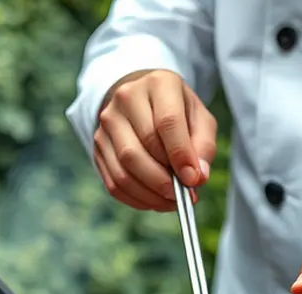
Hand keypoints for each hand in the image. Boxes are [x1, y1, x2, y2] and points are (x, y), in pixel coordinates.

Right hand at [94, 69, 216, 210]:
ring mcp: (107, 122)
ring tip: (170, 200)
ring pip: (124, 169)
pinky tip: (154, 200)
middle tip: (182, 196)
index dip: (180, 155)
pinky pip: (114, 182)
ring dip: (149, 193)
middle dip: (163, 181)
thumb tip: (196, 178)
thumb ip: (203, 146)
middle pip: (139, 150)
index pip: (167, 122)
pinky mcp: (97, 145)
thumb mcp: (199, 119)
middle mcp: (126, 99)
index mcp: (158, 84)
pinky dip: (136, 198)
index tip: (192, 180)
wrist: (142, 98)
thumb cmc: (176, 110)